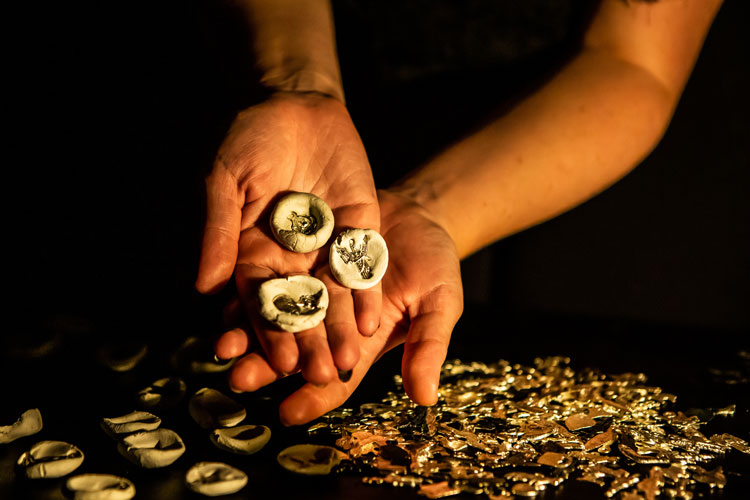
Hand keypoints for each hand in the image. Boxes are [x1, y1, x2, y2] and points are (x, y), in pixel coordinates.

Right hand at [197, 92, 379, 384]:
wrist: (295, 104)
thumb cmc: (249, 139)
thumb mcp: (225, 180)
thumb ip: (217, 231)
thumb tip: (203, 288)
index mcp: (251, 253)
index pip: (257, 302)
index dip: (266, 333)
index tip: (275, 363)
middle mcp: (289, 259)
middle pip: (299, 308)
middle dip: (308, 343)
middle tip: (319, 377)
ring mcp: (326, 247)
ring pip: (333, 296)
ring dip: (339, 329)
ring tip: (348, 363)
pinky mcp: (358, 230)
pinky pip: (362, 267)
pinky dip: (366, 292)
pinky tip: (373, 321)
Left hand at [216, 189, 463, 424]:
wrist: (420, 212)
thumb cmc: (436, 263)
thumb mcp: (439, 304)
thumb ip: (428, 346)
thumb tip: (424, 399)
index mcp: (362, 342)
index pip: (335, 379)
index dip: (313, 397)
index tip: (287, 413)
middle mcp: (330, 323)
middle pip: (294, 352)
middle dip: (266, 367)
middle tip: (240, 377)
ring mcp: (313, 290)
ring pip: (275, 318)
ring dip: (248, 332)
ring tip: (224, 344)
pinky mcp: (300, 257)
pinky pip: (271, 274)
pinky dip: (250, 288)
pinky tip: (226, 295)